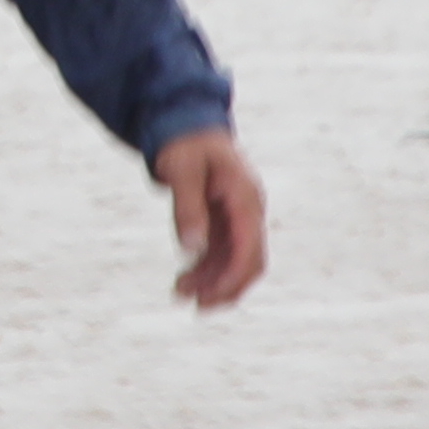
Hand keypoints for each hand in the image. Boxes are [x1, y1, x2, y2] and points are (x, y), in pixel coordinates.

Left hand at [149, 126, 264, 310]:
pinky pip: (222, 254)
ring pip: (235, 262)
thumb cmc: (185, 143)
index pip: (250, 249)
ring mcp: (239, 217)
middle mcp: (249, 210)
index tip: (207, 299)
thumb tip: (191, 249)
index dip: (232, 278)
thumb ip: (187, 207)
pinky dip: (206, 270)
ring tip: (179, 293)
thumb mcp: (182, 171)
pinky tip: (184, 281)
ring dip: (212, 282)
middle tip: (195, 305)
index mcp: (245, 197)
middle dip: (225, 288)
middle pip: (250, 262)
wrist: (186, 122)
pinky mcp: (226, 221)